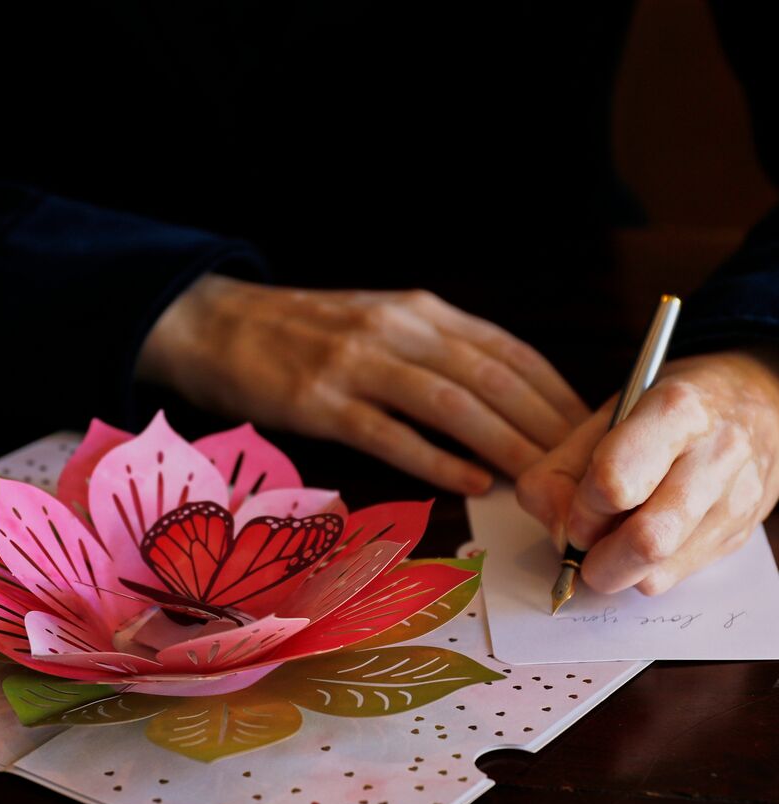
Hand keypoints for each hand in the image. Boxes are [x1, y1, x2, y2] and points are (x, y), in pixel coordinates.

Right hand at [137, 274, 588, 493]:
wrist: (218, 322)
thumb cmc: (304, 332)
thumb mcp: (380, 322)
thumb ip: (435, 355)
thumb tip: (498, 404)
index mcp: (420, 310)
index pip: (509, 351)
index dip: (557, 392)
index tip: (594, 431)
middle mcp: (398, 329)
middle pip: (491, 379)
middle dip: (546, 426)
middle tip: (586, 470)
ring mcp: (357, 363)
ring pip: (451, 404)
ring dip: (504, 445)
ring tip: (543, 484)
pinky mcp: (320, 400)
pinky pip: (389, 433)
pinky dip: (436, 460)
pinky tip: (470, 484)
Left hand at [516, 351, 778, 594]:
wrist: (751, 404)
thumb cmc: (665, 412)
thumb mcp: (600, 419)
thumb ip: (559, 473)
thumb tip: (562, 537)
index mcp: (673, 412)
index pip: (615, 483)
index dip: (582, 510)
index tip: (576, 513)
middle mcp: (715, 455)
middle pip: (646, 540)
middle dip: (598, 560)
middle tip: (584, 549)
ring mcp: (734, 499)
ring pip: (659, 571)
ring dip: (618, 569)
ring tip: (611, 541)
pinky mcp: (738, 534)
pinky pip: (674, 577)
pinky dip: (643, 570)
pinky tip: (643, 537)